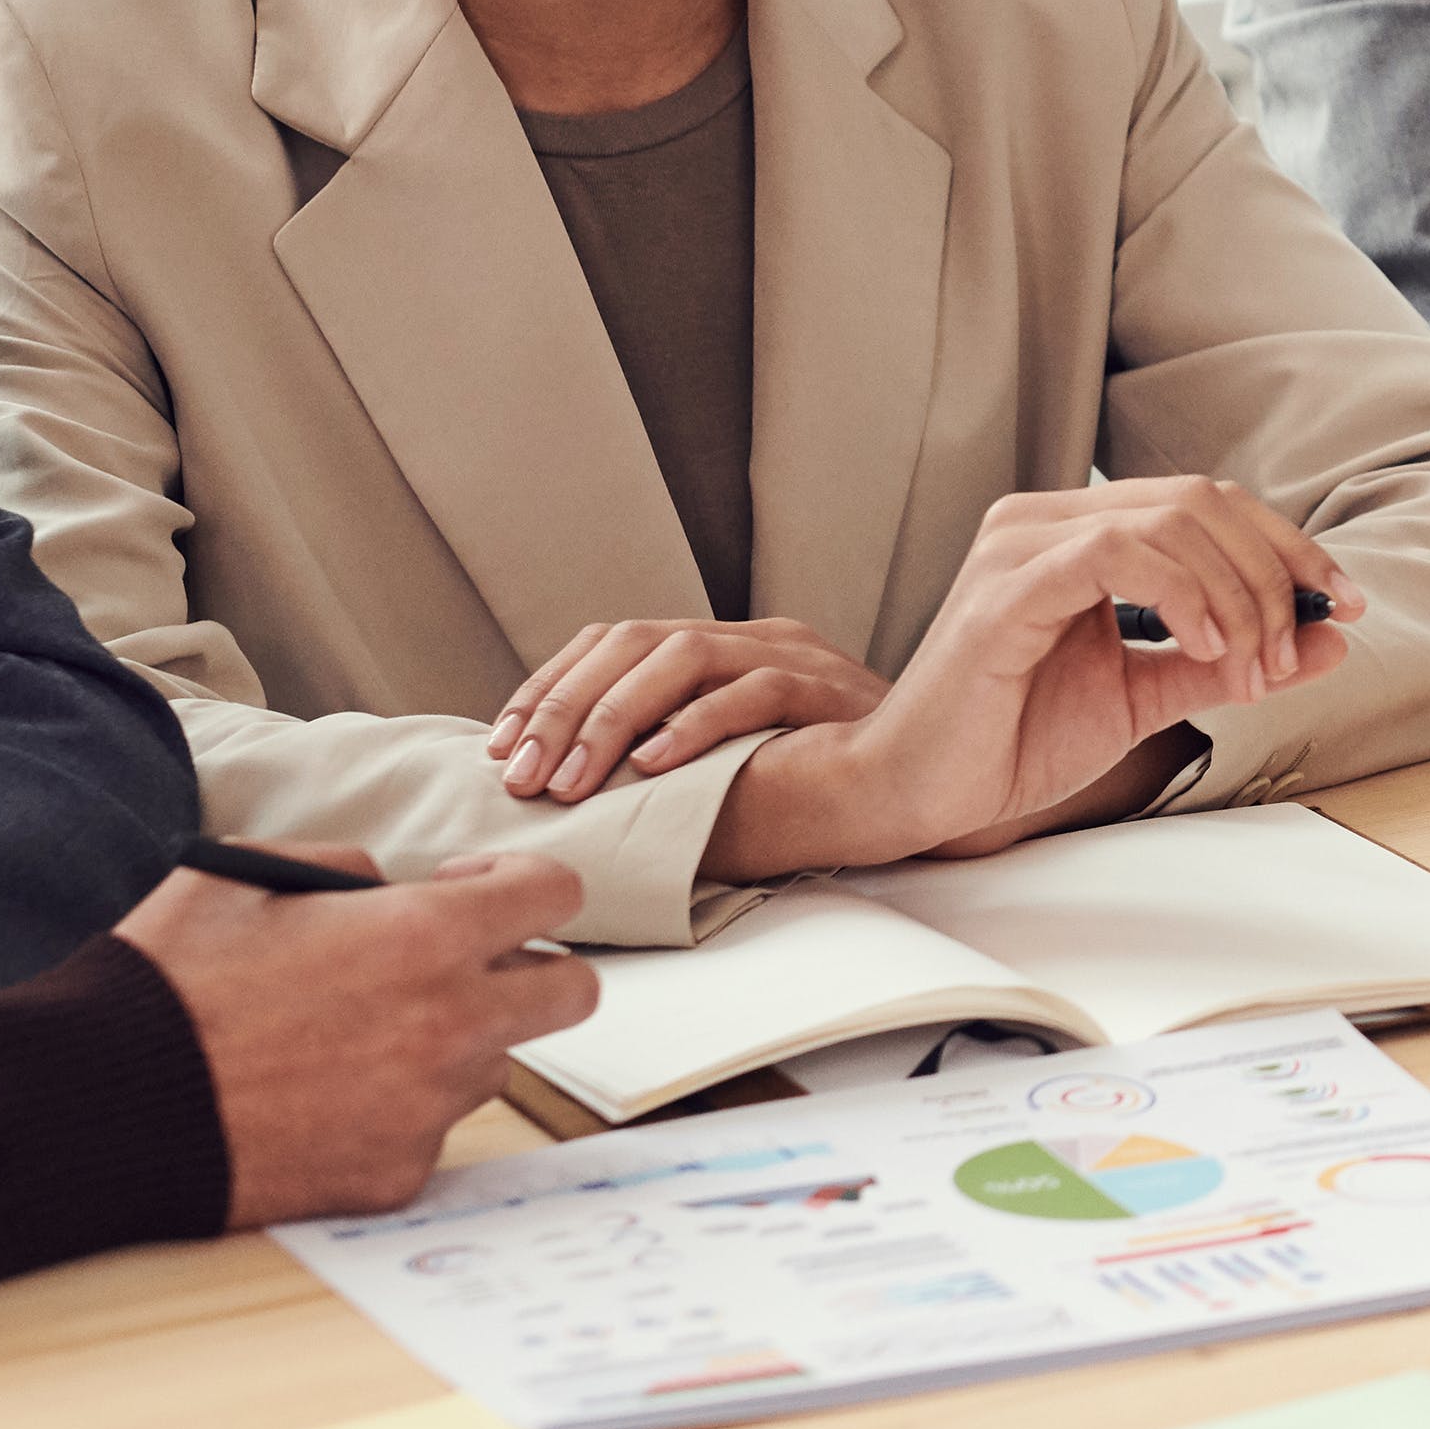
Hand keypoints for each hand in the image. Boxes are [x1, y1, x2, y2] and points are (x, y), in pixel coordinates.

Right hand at [115, 840, 599, 1226]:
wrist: (107, 1107)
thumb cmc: (168, 983)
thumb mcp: (243, 876)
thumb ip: (342, 867)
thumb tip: (386, 887)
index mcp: (424, 936)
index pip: (557, 893)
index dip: (522, 881)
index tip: (470, 887)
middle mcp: (451, 1025)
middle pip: (572, 993)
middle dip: (532, 969)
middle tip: (461, 965)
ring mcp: (429, 1109)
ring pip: (496, 1064)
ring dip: (456, 1042)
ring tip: (359, 1035)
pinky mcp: (397, 1174)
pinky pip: (430, 1131)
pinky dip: (395, 1110)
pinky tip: (323, 1098)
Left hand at [480, 615, 886, 808]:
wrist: (930, 788)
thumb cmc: (820, 791)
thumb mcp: (725, 766)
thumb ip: (663, 759)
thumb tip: (563, 790)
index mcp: (719, 648)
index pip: (611, 641)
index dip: (547, 687)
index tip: (499, 746)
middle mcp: (750, 637)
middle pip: (633, 641)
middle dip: (564, 708)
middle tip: (523, 774)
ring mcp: (792, 655)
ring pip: (682, 656)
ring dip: (614, 719)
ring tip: (576, 779)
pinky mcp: (828, 688)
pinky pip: (753, 694)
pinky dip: (696, 728)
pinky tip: (655, 768)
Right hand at [782, 479, 1355, 865]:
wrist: (923, 791)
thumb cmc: (1014, 738)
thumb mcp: (1149, 696)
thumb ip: (1232, 663)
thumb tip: (1329, 639)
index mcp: (1080, 532)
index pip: (1209, 503)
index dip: (1287, 546)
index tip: (1344, 602)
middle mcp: (1048, 519)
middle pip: (1202, 500)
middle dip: (1271, 573)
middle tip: (1289, 652)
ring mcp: (1021, 544)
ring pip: (1171, 521)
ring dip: (1235, 595)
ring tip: (1246, 668)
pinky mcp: (1005, 587)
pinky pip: (1114, 553)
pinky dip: (1182, 595)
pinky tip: (1205, 648)